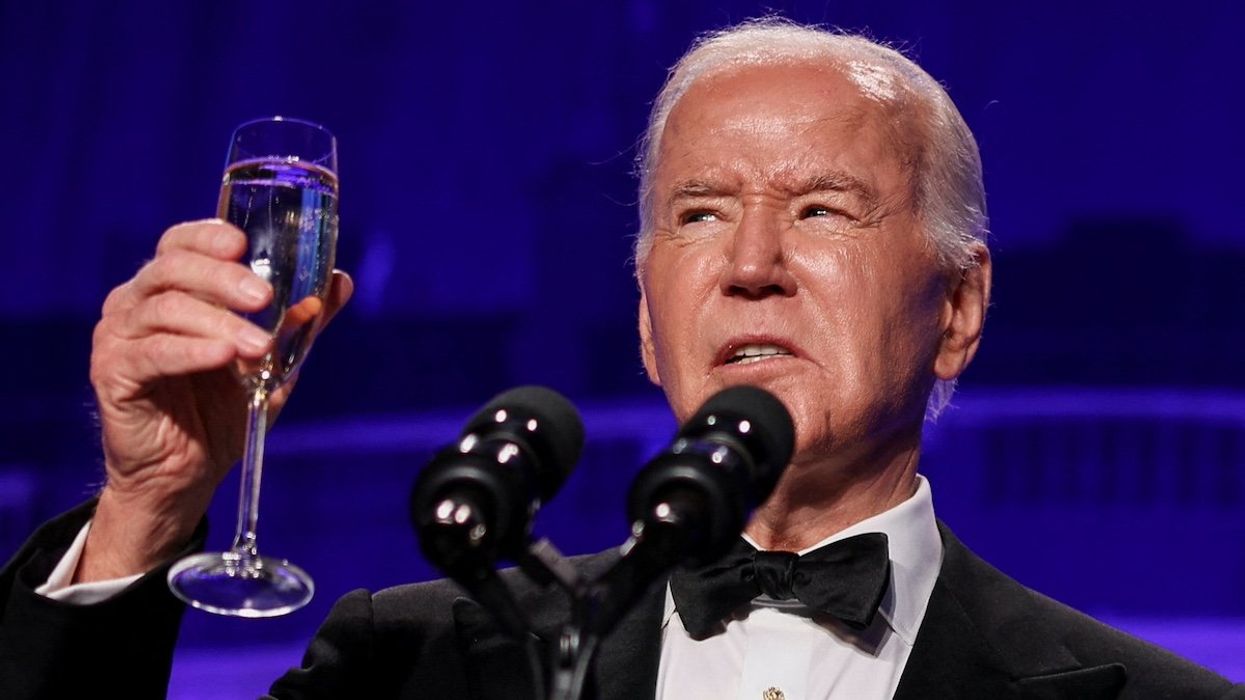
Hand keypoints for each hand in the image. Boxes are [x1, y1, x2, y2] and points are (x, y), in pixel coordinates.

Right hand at [77, 219, 352, 581]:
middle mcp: (135, 303)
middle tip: (265, 297)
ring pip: (165, 309)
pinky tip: (224, 357)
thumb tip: (340, 282)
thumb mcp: (273, 362)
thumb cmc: (223, 409)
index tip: (243, 243)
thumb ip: (302, 322)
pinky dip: (191, 351)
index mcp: (170, 289)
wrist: (186, 474)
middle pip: (172, 268)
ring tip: (259, 346)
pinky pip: (152, 353)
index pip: (180, 243)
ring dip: (218, 323)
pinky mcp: (112, 373)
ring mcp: (118, 336)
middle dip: (223, 278)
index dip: (208, 236)